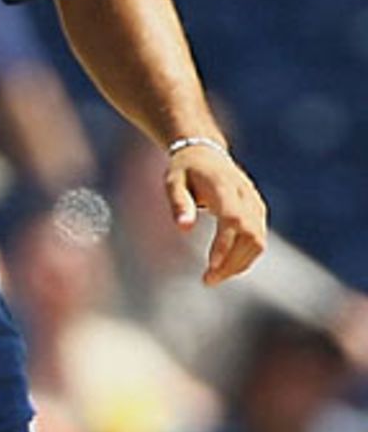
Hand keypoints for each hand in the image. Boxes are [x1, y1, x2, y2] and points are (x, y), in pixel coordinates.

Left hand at [164, 143, 266, 285]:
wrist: (205, 151)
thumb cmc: (185, 170)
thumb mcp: (173, 182)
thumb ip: (179, 203)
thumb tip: (184, 228)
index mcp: (224, 186)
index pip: (233, 219)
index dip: (226, 245)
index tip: (211, 267)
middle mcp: (245, 195)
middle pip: (251, 235)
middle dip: (232, 262)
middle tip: (207, 280)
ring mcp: (255, 204)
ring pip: (258, 241)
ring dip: (239, 264)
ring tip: (212, 277)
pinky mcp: (258, 212)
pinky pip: (258, 240)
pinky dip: (244, 257)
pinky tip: (224, 268)